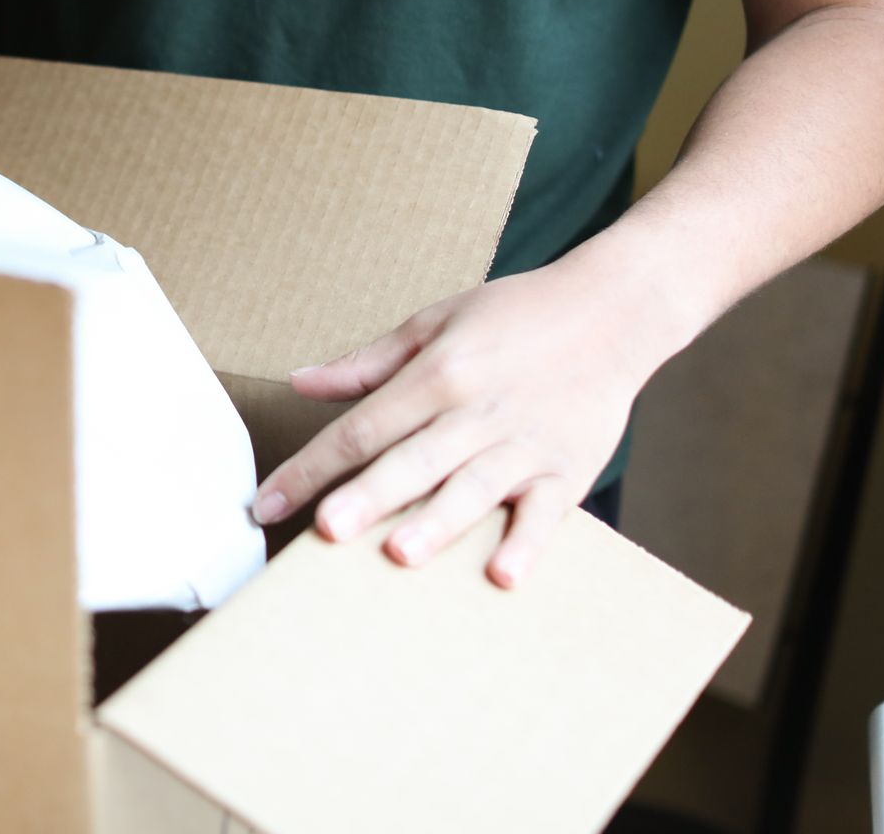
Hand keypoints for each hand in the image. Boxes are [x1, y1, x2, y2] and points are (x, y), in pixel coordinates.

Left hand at [249, 253, 676, 586]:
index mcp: (438, 373)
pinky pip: (546, 513)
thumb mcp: (435, 322)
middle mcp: (477, 410)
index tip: (267, 502)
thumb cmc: (516, 316)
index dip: (312, 466)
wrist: (615, 309)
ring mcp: (525, 443)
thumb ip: (368, 363)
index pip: (362, 427)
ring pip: (473, 487)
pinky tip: (502, 575)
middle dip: (366, 496)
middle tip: (324, 530)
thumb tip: (300, 381)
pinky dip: (527, 542)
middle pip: (411, 459)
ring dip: (437, 522)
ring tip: (400, 554)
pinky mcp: (569, 469)